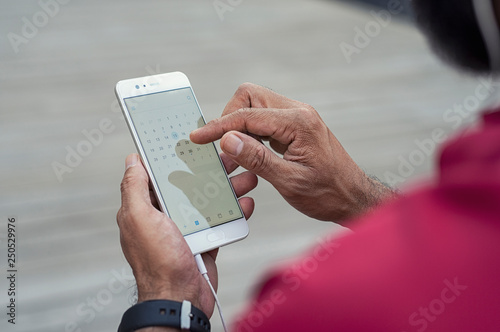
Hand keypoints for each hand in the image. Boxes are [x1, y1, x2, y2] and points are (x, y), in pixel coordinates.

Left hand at [116, 153, 255, 319]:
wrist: (181, 299)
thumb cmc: (159, 262)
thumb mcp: (140, 219)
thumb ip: (134, 188)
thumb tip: (132, 161)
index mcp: (146, 208)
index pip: (159, 175)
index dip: (174, 157)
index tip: (191, 142)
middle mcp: (165, 216)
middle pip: (189, 185)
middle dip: (210, 171)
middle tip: (229, 157)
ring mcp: (186, 229)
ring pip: (209, 201)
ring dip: (228, 189)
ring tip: (247, 177)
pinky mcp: (204, 241)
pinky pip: (221, 221)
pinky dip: (234, 212)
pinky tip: (246, 203)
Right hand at [191, 83, 395, 222]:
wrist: (352, 196)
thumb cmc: (327, 193)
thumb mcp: (290, 181)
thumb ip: (257, 158)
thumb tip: (228, 139)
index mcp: (298, 123)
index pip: (247, 115)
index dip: (219, 126)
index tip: (198, 138)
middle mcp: (298, 112)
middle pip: (250, 96)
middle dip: (230, 117)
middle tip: (222, 146)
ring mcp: (297, 117)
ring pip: (256, 104)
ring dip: (240, 124)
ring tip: (234, 152)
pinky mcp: (295, 126)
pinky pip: (265, 117)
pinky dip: (251, 130)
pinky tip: (248, 151)